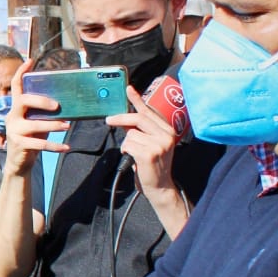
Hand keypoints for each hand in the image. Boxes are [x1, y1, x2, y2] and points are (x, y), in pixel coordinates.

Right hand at [2, 61, 69, 175]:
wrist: (19, 163)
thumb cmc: (31, 138)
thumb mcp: (36, 122)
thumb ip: (44, 113)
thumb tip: (66, 104)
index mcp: (16, 107)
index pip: (15, 86)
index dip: (21, 72)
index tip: (30, 60)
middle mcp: (12, 116)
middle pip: (23, 100)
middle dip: (41, 101)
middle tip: (58, 105)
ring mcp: (14, 130)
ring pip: (34, 124)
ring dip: (53, 125)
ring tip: (67, 126)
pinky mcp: (19, 144)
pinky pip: (40, 144)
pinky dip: (55, 146)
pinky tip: (66, 147)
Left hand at [107, 83, 187, 235]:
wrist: (160, 187)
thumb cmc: (153, 165)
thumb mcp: (151, 144)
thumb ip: (142, 130)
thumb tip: (126, 115)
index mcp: (168, 131)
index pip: (149, 112)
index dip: (137, 100)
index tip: (128, 89)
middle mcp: (166, 135)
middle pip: (139, 118)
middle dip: (121, 118)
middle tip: (109, 120)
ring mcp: (159, 144)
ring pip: (131, 134)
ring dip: (127, 143)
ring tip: (134, 153)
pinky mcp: (149, 154)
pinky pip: (128, 145)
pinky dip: (126, 150)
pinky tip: (133, 158)